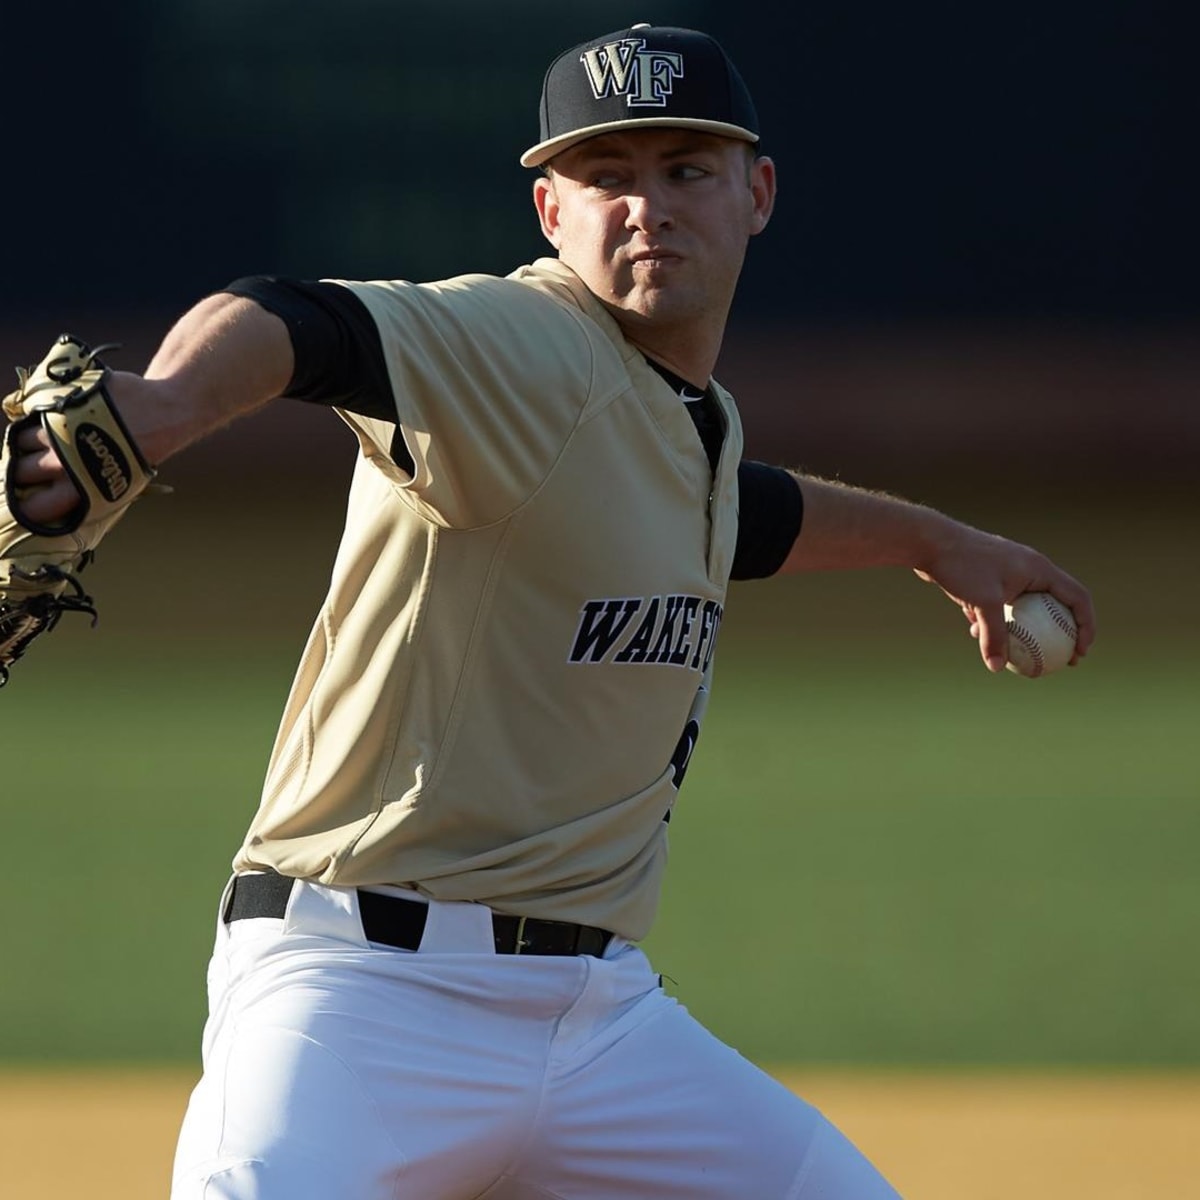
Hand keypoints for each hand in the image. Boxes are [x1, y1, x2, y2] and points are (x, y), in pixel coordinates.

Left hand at [914, 525, 1094, 672]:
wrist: (928, 542)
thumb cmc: (961, 565)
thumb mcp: (982, 602)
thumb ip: (994, 635)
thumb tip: (996, 667)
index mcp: (1039, 569)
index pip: (1077, 598)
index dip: (1086, 626)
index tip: (1080, 653)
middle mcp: (1028, 569)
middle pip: (1055, 606)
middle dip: (1059, 634)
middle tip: (1059, 661)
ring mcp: (1007, 573)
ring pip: (1024, 608)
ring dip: (1022, 630)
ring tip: (1016, 654)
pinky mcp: (987, 578)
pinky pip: (999, 604)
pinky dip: (994, 619)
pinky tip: (975, 634)